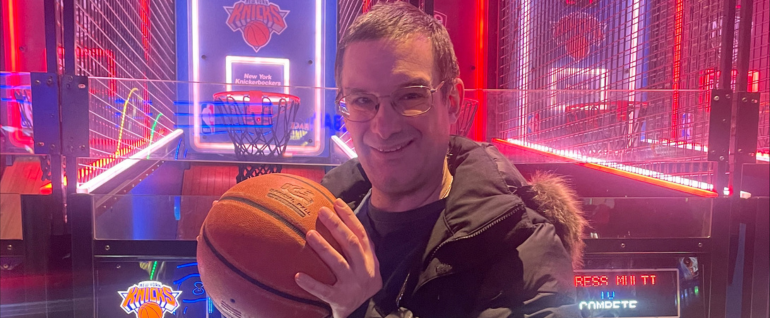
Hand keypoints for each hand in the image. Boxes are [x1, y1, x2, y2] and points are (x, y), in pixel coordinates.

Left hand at [295, 199, 381, 317]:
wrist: (362, 314)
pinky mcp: (341, 300)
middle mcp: (364, 271)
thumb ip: (358, 248)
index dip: (350, 217)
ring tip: (310, 234)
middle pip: (351, 243)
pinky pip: (324, 291)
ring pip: (339, 263)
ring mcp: (353, 285)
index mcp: (370, 260)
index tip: (336, 202)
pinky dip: (311, 283)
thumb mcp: (366, 266)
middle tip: (322, 211)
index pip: (361, 234)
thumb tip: (341, 220)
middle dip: (337, 225)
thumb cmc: (358, 284)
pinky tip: (297, 276)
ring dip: (324, 247)